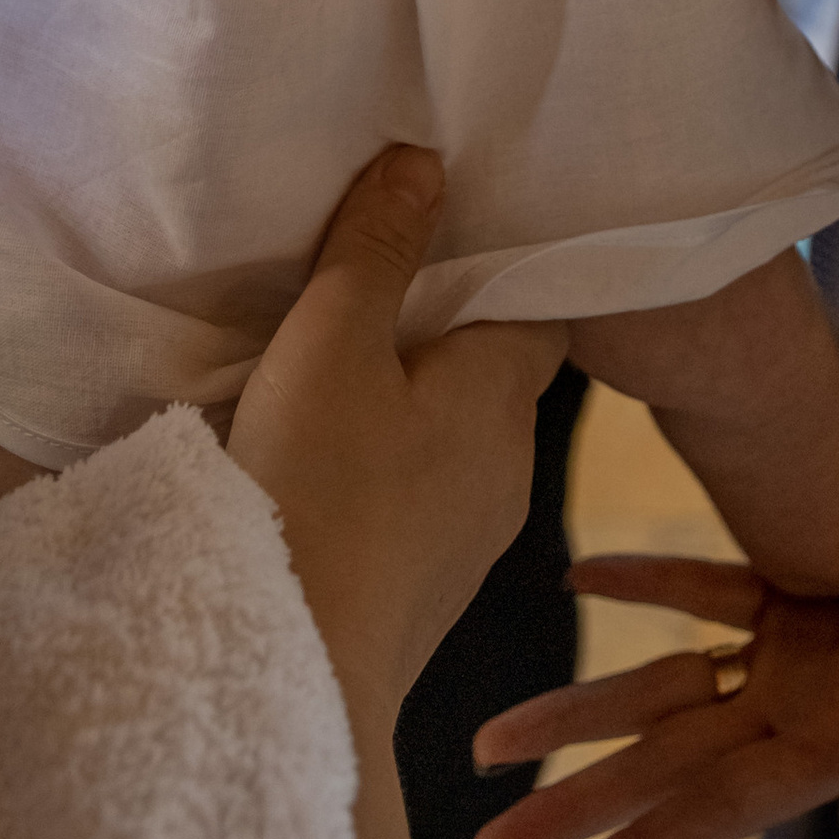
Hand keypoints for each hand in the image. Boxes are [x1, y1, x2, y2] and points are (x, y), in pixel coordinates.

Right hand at [229, 145, 564, 733]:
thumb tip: (425, 163)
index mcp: (503, 395)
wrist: (297, 674)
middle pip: (492, 374)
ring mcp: (470, 539)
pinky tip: (323, 472)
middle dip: (442, 336)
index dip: (503, 269)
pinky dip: (383, 473)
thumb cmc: (316, 493)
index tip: (449, 237)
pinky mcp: (423, 591)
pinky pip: (418, 502)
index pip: (541, 309)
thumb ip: (376, 249)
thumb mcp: (332, 343)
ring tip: (332, 379)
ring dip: (407, 409)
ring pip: (452, 442)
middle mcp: (509, 466)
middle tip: (369, 295)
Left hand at [470, 320, 838, 838]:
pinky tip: (579, 574)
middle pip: (662, 764)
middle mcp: (807, 706)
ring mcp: (803, 644)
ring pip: (663, 684)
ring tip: (493, 741)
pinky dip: (645, 579)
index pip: (712, 812)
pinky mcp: (812, 574)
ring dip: (580, 710)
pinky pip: (710, 580)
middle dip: (573, 808)